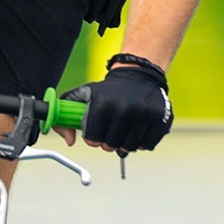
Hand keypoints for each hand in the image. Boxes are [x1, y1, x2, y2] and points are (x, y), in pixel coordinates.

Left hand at [56, 64, 172, 153]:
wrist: (137, 75)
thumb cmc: (107, 90)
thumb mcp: (82, 95)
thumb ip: (63, 114)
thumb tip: (69, 141)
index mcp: (102, 104)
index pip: (93, 139)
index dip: (92, 138)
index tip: (95, 133)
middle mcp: (124, 109)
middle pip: (111, 146)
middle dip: (108, 141)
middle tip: (109, 131)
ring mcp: (144, 115)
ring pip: (129, 148)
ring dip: (124, 143)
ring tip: (123, 129)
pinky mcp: (160, 120)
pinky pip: (147, 146)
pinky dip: (141, 142)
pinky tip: (137, 129)